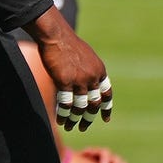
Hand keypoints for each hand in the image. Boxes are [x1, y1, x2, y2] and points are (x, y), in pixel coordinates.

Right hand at [26, 7, 111, 130]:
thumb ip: (87, 69)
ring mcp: (79, 80)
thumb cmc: (66, 42)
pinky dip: (64, 114)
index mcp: (99, 70)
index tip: (105, 119)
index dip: (106, 107)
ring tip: (70, 127)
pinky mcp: (65, 81)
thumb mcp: (84, 55)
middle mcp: (92, 78)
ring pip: (80, 106)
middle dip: (89, 118)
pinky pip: (66, 103)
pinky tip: (60, 120)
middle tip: (84, 127)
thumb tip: (85, 80)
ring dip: (75, 119)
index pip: (106, 94)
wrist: (55, 34)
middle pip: (94, 104)